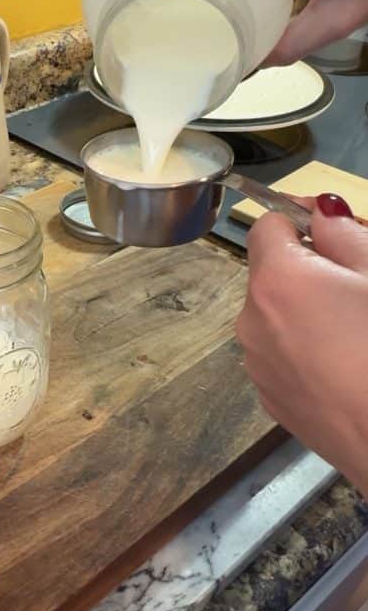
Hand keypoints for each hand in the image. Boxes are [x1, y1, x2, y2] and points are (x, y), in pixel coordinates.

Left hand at [237, 193, 367, 495]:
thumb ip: (345, 235)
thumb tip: (321, 210)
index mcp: (277, 282)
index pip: (266, 226)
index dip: (300, 219)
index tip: (332, 225)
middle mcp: (252, 322)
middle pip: (272, 273)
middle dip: (311, 269)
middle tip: (359, 283)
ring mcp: (258, 366)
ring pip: (277, 316)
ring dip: (309, 312)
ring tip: (358, 330)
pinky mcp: (272, 400)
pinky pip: (283, 355)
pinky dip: (308, 349)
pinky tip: (349, 365)